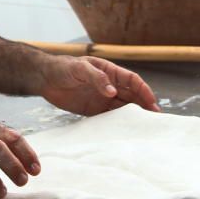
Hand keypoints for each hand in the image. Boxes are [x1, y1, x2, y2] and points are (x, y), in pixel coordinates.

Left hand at [40, 55, 159, 115]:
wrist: (44, 78)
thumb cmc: (62, 67)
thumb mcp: (79, 68)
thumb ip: (96, 78)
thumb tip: (112, 92)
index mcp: (110, 71)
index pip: (132, 81)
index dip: (144, 91)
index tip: (152, 103)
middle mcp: (109, 85)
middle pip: (132, 95)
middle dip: (144, 105)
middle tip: (155, 119)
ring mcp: (102, 98)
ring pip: (123, 107)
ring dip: (134, 115)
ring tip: (144, 127)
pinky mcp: (93, 110)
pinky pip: (109, 117)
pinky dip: (118, 123)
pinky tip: (124, 131)